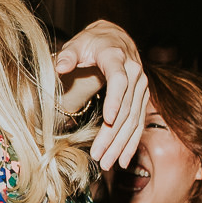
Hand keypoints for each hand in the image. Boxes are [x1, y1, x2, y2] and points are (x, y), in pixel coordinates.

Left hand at [54, 20, 147, 170]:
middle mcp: (134, 72)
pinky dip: (131, 142)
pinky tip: (123, 160)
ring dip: (121, 144)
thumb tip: (59, 66)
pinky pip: (139, 123)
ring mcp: (141, 87)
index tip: (108, 118)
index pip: (119, 80)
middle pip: (125, 107)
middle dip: (112, 135)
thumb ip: (67, 55)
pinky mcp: (143, 98)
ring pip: (133, 119)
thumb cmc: (91, 43)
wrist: (114, 39)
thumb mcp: (77, 44)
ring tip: (107, 163)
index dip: (115, 99)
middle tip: (99, 156)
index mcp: (116, 58)